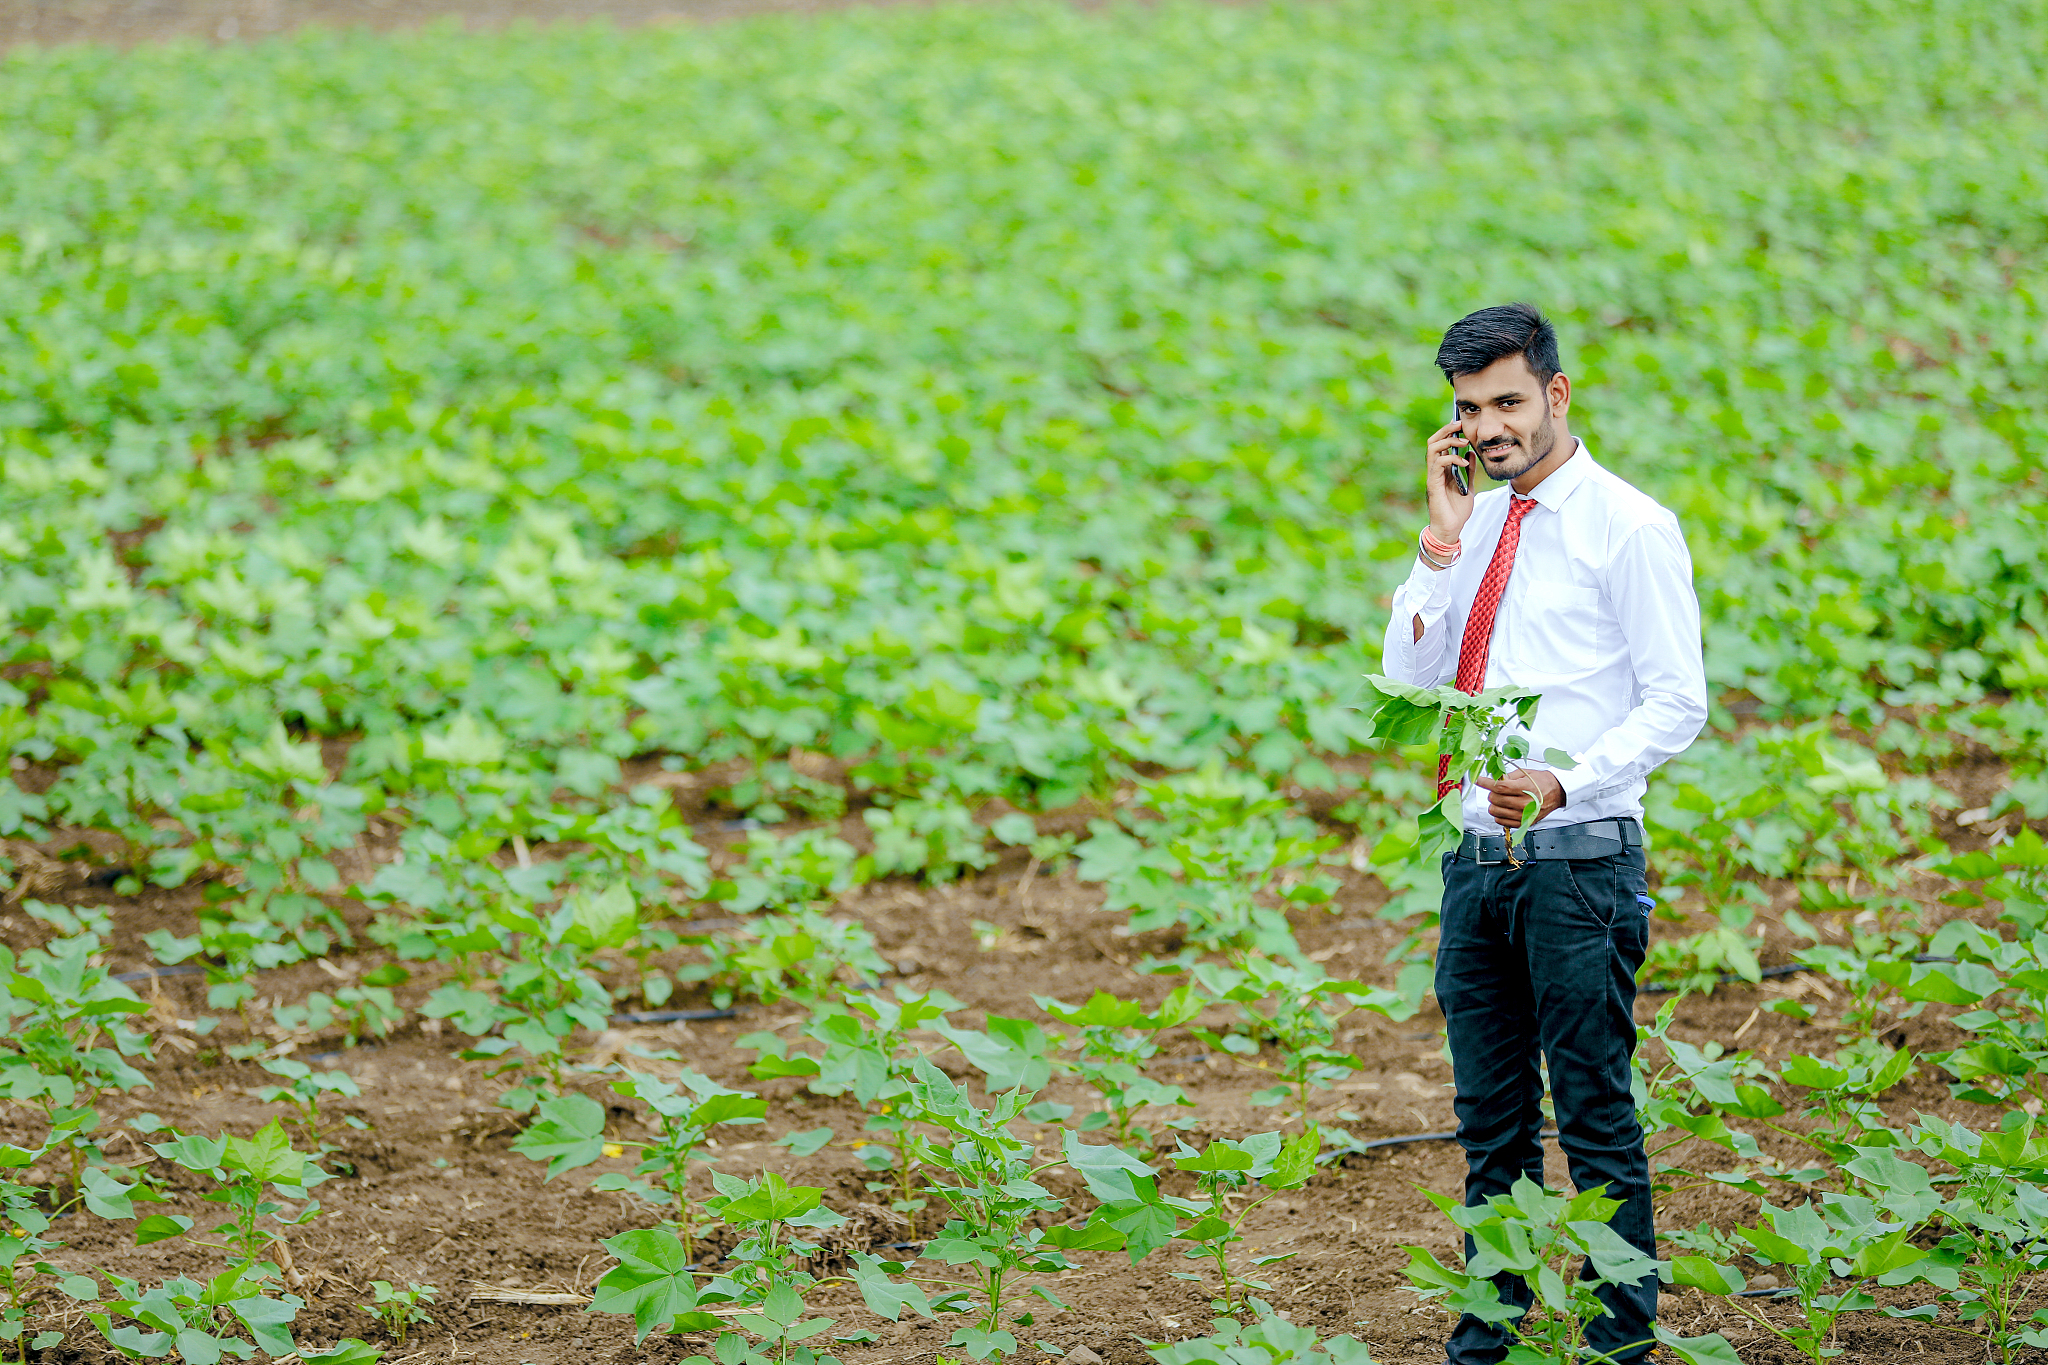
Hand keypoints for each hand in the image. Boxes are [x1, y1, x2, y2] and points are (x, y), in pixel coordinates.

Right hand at [1424, 420, 1476, 545]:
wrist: (1451, 529)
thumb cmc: (1457, 511)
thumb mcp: (1469, 486)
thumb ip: (1469, 471)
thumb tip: (1470, 454)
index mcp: (1442, 469)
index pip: (1441, 443)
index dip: (1449, 431)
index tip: (1461, 423)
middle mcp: (1435, 470)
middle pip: (1433, 441)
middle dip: (1446, 429)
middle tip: (1461, 424)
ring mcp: (1432, 476)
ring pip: (1432, 448)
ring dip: (1448, 440)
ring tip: (1464, 441)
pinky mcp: (1433, 483)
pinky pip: (1438, 464)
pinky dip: (1451, 458)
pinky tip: (1463, 461)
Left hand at [1472, 768, 1565, 832]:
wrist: (1557, 792)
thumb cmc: (1542, 782)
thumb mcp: (1526, 773)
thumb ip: (1508, 777)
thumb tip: (1494, 779)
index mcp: (1525, 788)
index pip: (1499, 787)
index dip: (1485, 783)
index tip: (1478, 780)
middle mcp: (1524, 803)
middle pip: (1495, 799)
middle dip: (1492, 792)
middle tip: (1497, 789)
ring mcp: (1523, 815)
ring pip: (1495, 811)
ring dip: (1494, 804)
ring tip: (1500, 799)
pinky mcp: (1523, 823)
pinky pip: (1501, 822)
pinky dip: (1499, 815)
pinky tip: (1503, 808)